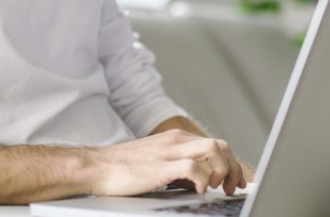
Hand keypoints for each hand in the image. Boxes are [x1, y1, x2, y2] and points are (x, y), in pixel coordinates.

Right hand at [88, 129, 249, 196]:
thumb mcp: (156, 161)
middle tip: (230, 187)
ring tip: (215, 187)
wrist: (96, 166)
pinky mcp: (160, 166)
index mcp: (176, 139)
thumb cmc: (122, 167)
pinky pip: (192, 167)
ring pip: (212, 150)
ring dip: (221, 170)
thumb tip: (198, 181)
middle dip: (232, 168)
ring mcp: (168, 152)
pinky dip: (202, 179)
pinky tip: (198, 190)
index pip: (216, 144)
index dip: (231, 163)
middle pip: (220, 145)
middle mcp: (176, 141)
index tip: (233, 181)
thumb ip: (178, 166)